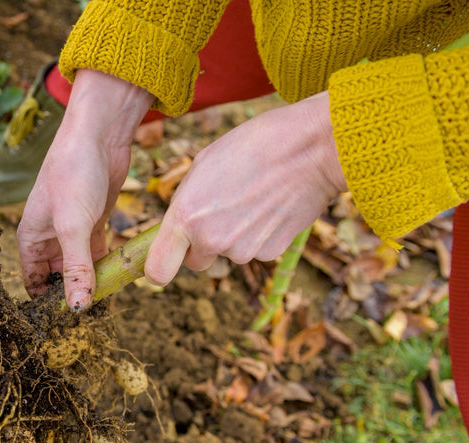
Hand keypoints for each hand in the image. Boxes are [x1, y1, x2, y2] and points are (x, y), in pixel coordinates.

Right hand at [18, 69, 152, 309]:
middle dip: (75, 297)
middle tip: (96, 321)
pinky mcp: (96, 224)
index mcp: (31, 239)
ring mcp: (74, 232)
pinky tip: (122, 281)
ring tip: (112, 305)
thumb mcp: (73, 226)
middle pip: (58, 280)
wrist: (99, 134)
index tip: (68, 325)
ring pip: (82, 269)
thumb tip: (77, 308)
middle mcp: (49, 238)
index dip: (46, 304)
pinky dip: (109, 267)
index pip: (33, 282)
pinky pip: (100, 255)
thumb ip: (75, 269)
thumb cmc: (73, 173)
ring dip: (95, 284)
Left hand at [144, 91, 346, 284]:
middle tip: (220, 211)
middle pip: (196, 262)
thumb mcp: (203, 165)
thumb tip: (180, 226)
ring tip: (252, 198)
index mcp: (184, 217)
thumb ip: (185, 203)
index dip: (157, 270)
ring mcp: (242, 251)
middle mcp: (210, 240)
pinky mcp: (270, 253)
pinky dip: (260, 235)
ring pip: (228, 253)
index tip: (161, 265)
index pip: (157, 270)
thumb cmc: (254, 146)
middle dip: (202, 245)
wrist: (312, 147)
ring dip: (235, 235)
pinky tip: (270, 206)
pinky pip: (255, 250)